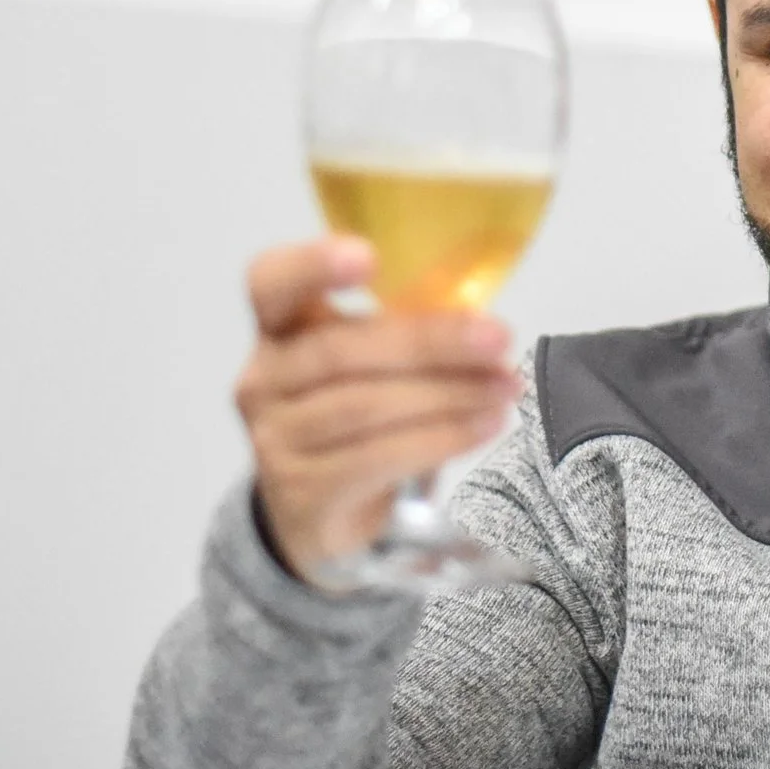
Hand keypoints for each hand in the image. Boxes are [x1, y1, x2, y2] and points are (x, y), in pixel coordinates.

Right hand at [234, 238, 521, 580]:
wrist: (317, 511)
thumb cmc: (357, 413)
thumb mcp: (371, 362)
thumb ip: (407, 329)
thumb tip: (484, 320)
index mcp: (280, 326)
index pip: (271, 282)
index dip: (313, 266)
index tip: (368, 257)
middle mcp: (264, 379)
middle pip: (340, 351)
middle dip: (429, 343)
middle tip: (497, 339)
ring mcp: (276, 439)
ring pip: (365, 407)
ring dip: (449, 395)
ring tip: (505, 387)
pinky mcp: (303, 492)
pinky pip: (378, 458)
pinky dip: (442, 438)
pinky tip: (484, 425)